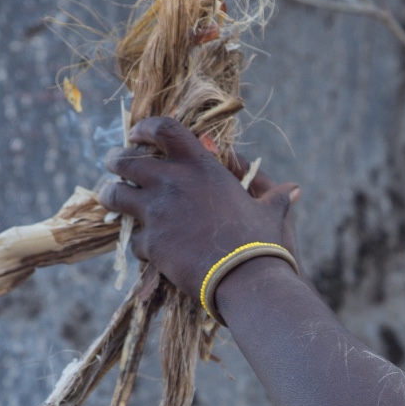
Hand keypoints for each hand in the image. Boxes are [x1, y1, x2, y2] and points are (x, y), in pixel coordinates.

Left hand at [98, 115, 299, 301]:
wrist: (244, 277)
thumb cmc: (260, 240)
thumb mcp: (270, 212)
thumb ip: (275, 197)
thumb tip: (294, 190)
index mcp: (199, 166)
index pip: (164, 129)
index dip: (145, 128)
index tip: (137, 134)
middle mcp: (172, 182)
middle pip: (127, 161)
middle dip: (115, 160)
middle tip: (112, 163)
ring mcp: (156, 212)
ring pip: (115, 195)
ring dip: (110, 196)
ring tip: (111, 198)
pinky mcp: (150, 242)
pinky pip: (134, 239)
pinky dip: (141, 244)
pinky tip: (150, 251)